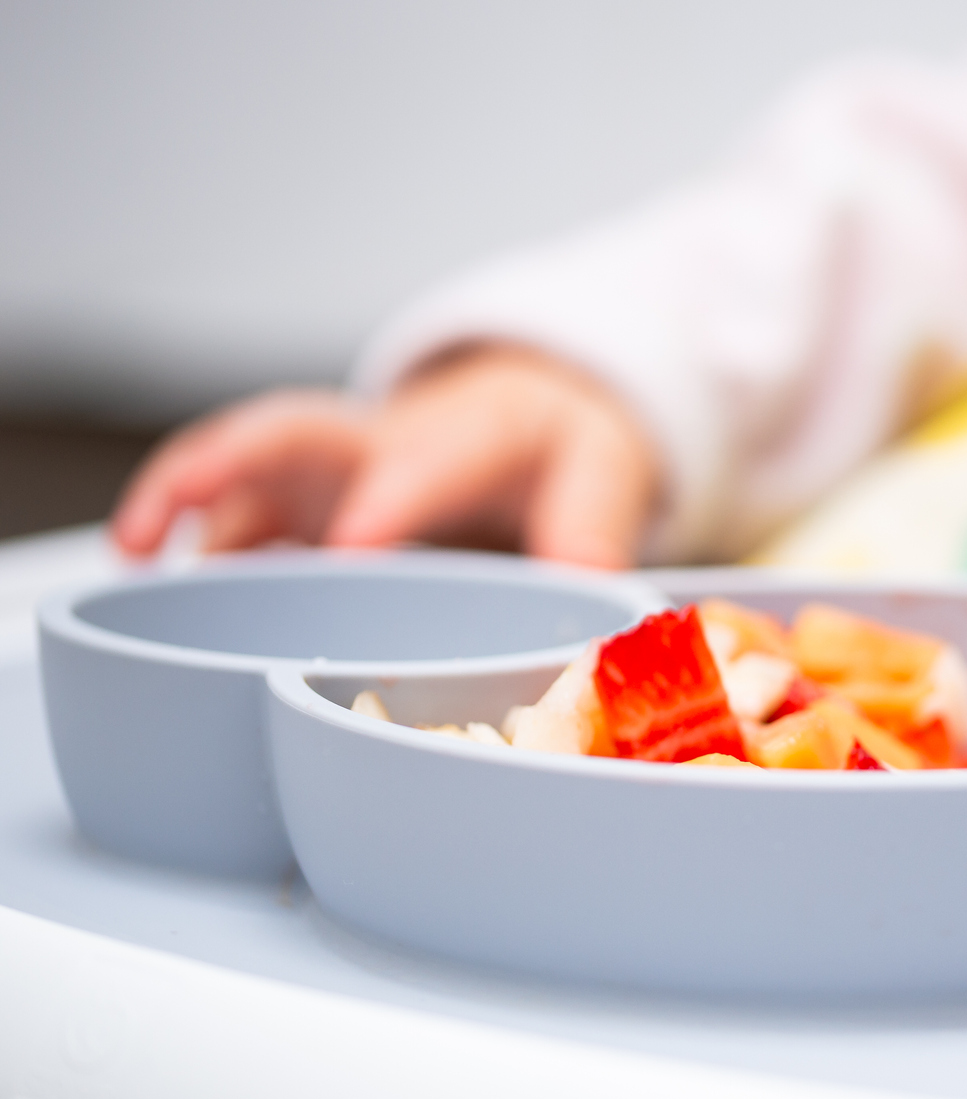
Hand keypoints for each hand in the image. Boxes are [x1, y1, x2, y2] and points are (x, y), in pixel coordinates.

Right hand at [110, 345, 660, 568]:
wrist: (536, 410)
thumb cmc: (559, 449)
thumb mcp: (602, 474)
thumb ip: (592, 531)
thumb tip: (595, 589)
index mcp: (466, 437)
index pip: (423, 465)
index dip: (389, 502)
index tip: (356, 544)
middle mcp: (380, 442)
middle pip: (298, 431)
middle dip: (237, 458)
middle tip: (183, 502)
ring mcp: (330, 469)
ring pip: (244, 467)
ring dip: (184, 495)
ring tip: (132, 548)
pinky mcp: (301, 496)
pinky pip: (234, 509)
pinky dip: (185, 535)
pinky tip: (147, 574)